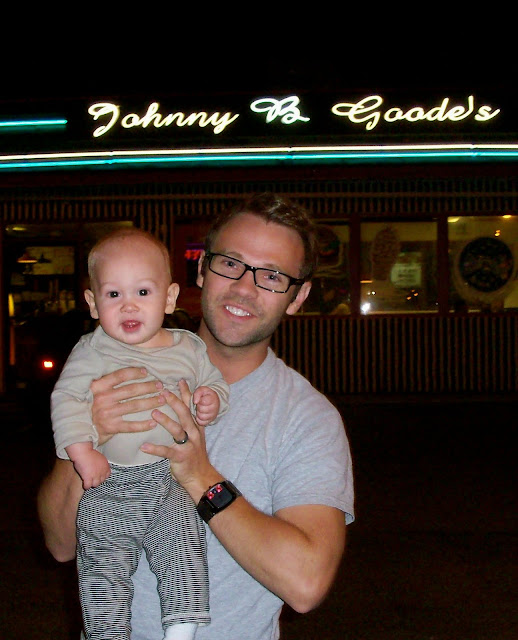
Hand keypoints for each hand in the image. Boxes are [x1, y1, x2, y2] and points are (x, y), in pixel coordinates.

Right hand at [72, 449, 110, 489]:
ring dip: (92, 483)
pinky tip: (84, 484)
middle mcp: (102, 472)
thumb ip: (101, 464)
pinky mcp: (88, 478)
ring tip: (88, 481)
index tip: (98, 475)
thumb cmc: (89, 453)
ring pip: (95, 484)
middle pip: (101, 481)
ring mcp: (95, 476)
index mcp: (106, 466)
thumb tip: (99, 468)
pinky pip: (88, 486)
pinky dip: (86, 486)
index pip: (107, 475)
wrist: (83, 453)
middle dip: (97, 480)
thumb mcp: (100, 458)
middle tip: (92, 478)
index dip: (102, 476)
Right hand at [91, 367, 165, 444]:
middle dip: (148, 387)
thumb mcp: (95, 391)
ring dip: (151, 402)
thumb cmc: (92, 406)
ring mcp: (107, 413)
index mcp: (98, 387)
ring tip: (162, 400)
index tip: (146, 372)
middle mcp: (102, 399)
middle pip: (131, 390)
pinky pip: (131, 426)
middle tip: (161, 386)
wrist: (81, 428)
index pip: (120, 375)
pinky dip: (143, 425)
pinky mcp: (111, 427)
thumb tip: (132, 371)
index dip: (135, 372)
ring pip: (134, 406)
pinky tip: (154, 423)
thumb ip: (108, 382)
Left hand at [141, 380, 220, 501]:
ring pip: (177, 430)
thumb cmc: (194, 455)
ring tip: (153, 413)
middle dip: (174, 402)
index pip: (191, 407)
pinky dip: (155, 448)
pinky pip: (167, 451)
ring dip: (166, 421)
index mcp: (196, 426)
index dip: (186, 393)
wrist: (201, 476)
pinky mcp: (181, 457)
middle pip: (185, 414)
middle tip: (163, 392)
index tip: (179, 380)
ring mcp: (188, 445)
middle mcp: (193, 433)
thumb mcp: (195, 436)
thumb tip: (180, 406)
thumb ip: (189, 422)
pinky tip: (144, 446)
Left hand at [193, 386, 219, 425]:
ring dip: (199, 413)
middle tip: (200, 404)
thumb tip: (195, 402)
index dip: (200, 400)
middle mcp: (215, 408)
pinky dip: (199, 419)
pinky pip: (201, 422)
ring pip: (201, 417)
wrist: (213, 402)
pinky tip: (200, 414)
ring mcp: (213, 415)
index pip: (203, 401)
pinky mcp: (210, 421)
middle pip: (201, 409)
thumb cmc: (206, 395)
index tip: (201, 399)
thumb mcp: (202, 390)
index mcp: (213, 399)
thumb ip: (197, 393)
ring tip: (200, 409)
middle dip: (199, 406)